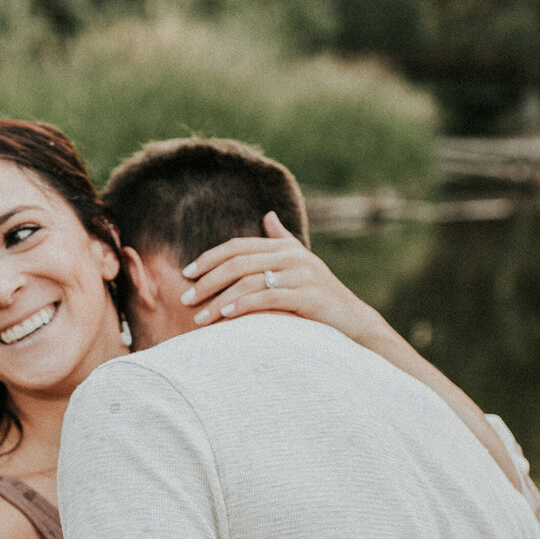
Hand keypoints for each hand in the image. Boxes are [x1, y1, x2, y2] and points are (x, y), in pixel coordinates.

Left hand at [180, 212, 382, 343]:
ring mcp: (302, 275)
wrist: (354, 323)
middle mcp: (292, 256)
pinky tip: (225, 317)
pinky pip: (267, 298)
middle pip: (238, 262)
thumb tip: (268, 216)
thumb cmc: (321, 297)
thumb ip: (283, 241)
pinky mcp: (307, 296)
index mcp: (285, 247)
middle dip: (207, 281)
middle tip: (185, 298)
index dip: (210, 258)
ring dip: (219, 300)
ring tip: (199, 317)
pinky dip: (243, 306)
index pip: (238, 247)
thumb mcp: (301, 265)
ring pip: (249, 281)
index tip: (187, 273)